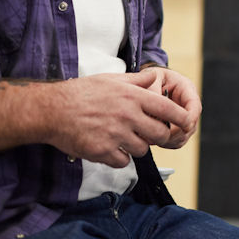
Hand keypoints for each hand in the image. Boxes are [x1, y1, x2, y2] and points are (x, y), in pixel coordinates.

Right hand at [43, 70, 190, 167]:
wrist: (52, 110)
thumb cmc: (82, 92)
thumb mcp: (112, 79)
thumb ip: (137, 80)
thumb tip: (155, 76)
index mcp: (133, 96)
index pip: (168, 109)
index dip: (181, 117)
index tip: (186, 122)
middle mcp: (127, 115)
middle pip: (159, 134)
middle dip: (158, 136)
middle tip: (149, 133)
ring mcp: (115, 135)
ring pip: (142, 149)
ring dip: (136, 147)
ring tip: (123, 138)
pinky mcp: (102, 152)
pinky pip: (123, 162)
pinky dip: (119, 158)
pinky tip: (110, 147)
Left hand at [140, 65, 201, 148]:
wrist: (146, 82)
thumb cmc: (151, 77)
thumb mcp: (152, 78)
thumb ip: (153, 90)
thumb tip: (152, 108)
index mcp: (186, 89)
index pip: (195, 106)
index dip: (190, 118)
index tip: (183, 127)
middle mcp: (187, 105)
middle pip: (191, 125)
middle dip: (177, 133)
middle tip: (159, 136)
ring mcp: (183, 117)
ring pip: (184, 136)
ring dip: (170, 140)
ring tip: (152, 138)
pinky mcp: (176, 127)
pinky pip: (175, 141)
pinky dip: (165, 143)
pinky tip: (151, 139)